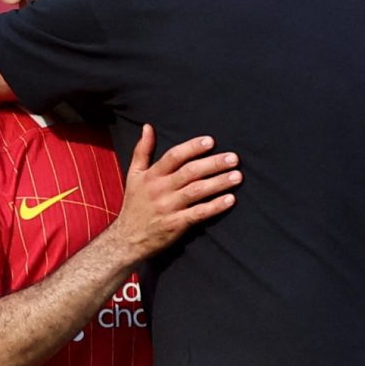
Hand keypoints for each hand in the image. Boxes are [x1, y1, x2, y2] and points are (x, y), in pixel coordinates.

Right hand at [112, 125, 240, 262]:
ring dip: (218, 183)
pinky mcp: (176, 225)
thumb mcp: (134, 175)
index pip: (174, 156)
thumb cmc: (134, 204)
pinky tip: (230, 200)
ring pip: (196, 191)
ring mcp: (168, 207)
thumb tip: (148, 126)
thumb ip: (142, 150)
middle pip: (190, 172)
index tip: (211, 141)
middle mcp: (160, 189)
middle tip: (234, 158)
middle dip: (213, 164)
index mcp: (152, 175)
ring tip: (237, 176)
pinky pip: (198, 214)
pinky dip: (214, 206)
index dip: (192, 148)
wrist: (127, 239)